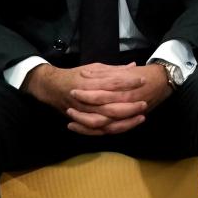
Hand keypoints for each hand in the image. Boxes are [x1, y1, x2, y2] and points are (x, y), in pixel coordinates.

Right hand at [22, 62, 171, 134]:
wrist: (52, 88)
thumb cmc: (75, 75)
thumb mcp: (94, 68)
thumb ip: (114, 70)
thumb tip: (133, 66)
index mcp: (89, 83)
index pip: (112, 83)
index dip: (128, 82)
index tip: (142, 79)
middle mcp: (86, 100)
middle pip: (110, 106)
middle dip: (129, 106)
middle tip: (144, 102)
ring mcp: (83, 113)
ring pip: (106, 122)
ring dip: (124, 121)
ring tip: (141, 116)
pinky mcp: (82, 122)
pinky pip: (98, 131)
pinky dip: (112, 130)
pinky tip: (127, 126)